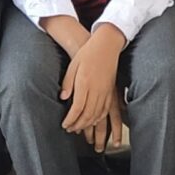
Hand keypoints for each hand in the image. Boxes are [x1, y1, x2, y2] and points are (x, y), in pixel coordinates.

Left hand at [59, 23, 125, 141]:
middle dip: (77, 125)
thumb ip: (68, 83)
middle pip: (87, 115)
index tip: (64, 124)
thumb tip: (63, 98)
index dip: (70, 120)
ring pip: (97, 115)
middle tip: (69, 129)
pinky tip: (93, 121)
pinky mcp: (111, 91)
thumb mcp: (73, 65)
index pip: (77, 108)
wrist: (107, 45)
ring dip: (87, 125)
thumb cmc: (88, 53)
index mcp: (85, 82)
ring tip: (78, 128)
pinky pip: (106, 110)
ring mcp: (105, 91)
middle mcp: (96, 89)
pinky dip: (98, 119)